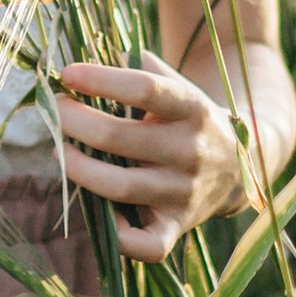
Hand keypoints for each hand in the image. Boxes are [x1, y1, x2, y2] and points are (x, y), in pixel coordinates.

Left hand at [54, 52, 258, 263]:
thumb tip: (97, 51)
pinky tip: (95, 207)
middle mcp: (191, 151)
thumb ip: (143, 69)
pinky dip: (118, 236)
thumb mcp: (180, 87)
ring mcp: (185, 192)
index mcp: (193, 109)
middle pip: (119, 138)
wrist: (241, 169)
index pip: (144, 89)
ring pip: (121, 188)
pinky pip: (147, 245)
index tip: (67, 74)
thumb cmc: (190, 121)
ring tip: (59, 150)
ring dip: (78, 169)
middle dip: (74, 122)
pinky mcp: (178, 226)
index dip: (101, 80)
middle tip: (54, 110)